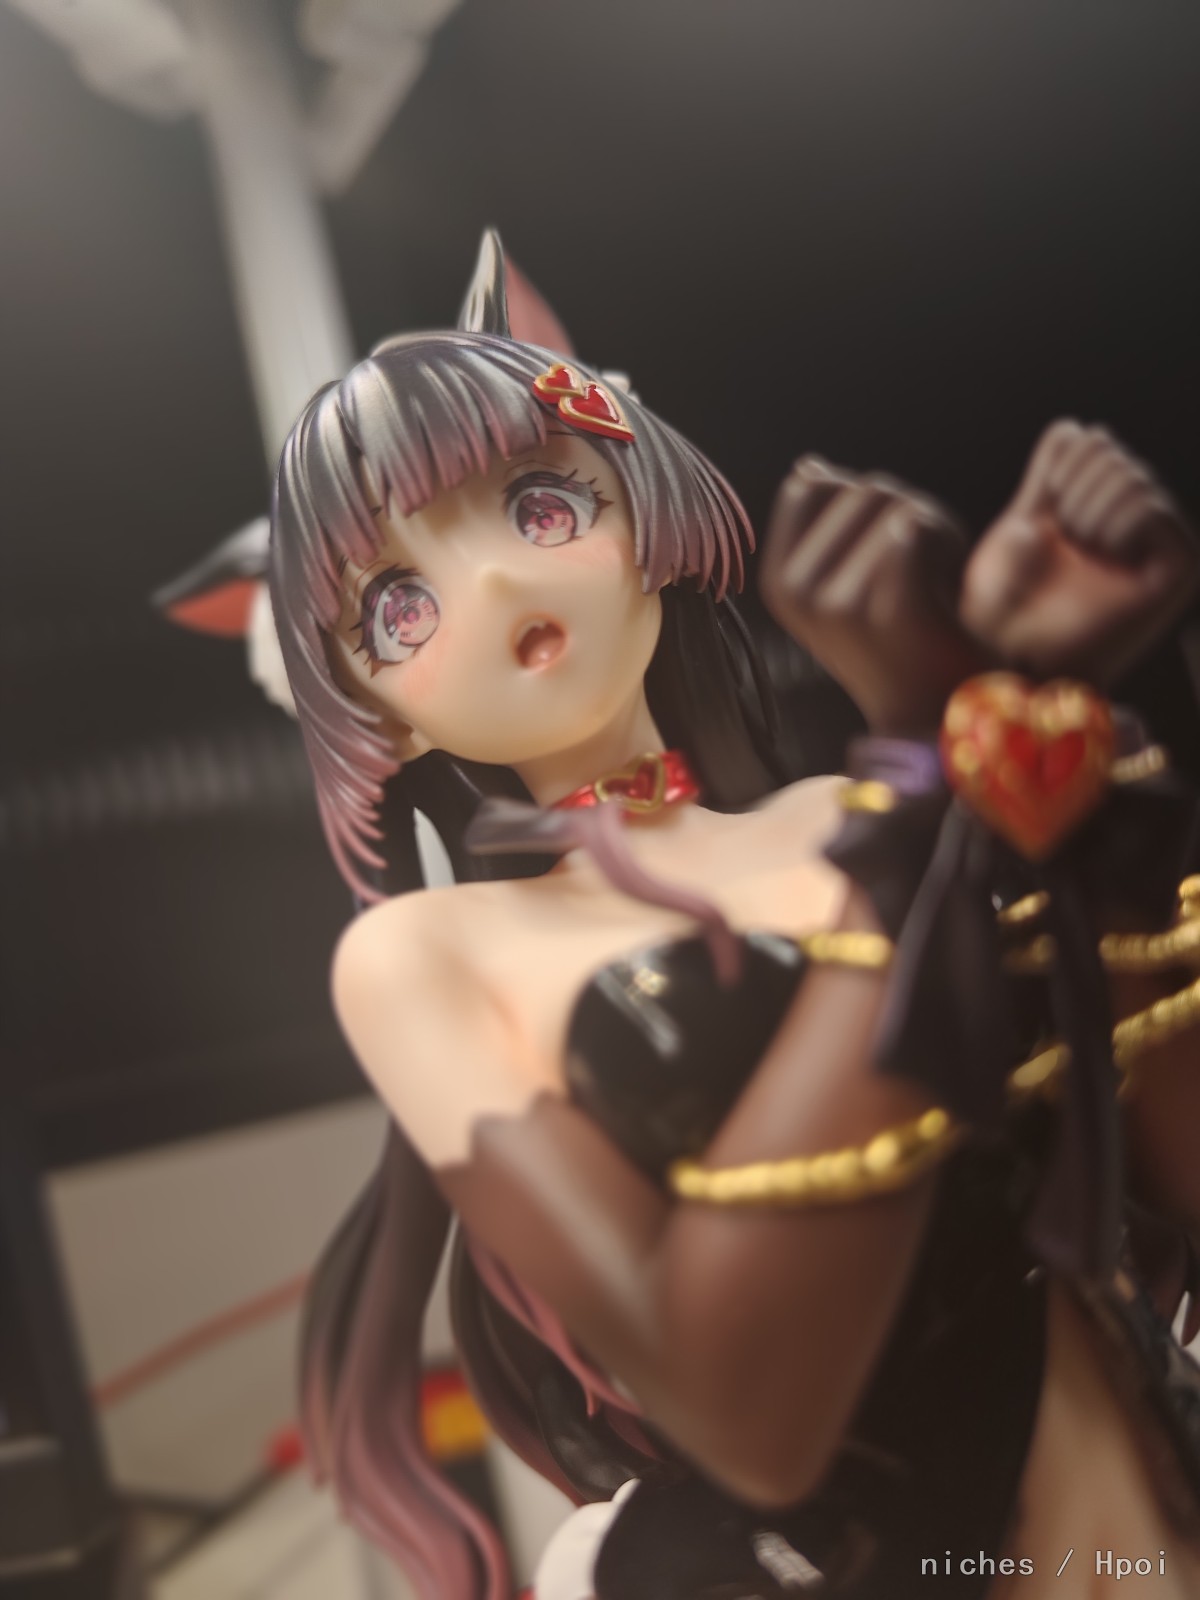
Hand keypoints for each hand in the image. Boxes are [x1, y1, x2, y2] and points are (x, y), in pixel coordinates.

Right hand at [760, 457, 987, 734]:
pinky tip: (949, 588)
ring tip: (936, 583)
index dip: (862, 500)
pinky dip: (947, 546)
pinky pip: (914, 528)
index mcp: (777, 581)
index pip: (813, 484)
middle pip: (861, 488)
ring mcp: (833, 603)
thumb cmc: (902, 639)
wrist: (938, 713)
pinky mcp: (880, 610)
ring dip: (935, 530)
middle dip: (906, 512)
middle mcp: (795, 591)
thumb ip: (826, 522)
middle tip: (923, 570)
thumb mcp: (846, 578)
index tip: (884, 548)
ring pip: (895, 504)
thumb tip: (809, 466)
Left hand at [960, 421, 1198, 685]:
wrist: (1011, 658)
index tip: (1039, 520)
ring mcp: (1156, 544)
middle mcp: (1129, 521)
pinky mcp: (1176, 569)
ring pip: (1128, 474)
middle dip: (1068, 493)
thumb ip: (1045, 478)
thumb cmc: (1003, 606)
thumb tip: (1073, 429)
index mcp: (1092, 508)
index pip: (1080, 438)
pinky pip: (1150, 508)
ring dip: (1087, 513)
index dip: (1049, 473)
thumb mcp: (1018, 527)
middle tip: (1062, 545)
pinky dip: (1116, 525)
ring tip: (1080, 555)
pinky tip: (1103, 557)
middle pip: (1105, 448)